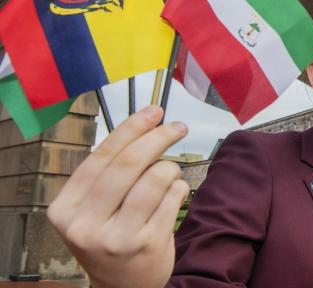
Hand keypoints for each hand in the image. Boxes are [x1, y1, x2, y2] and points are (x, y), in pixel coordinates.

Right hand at [47, 105, 189, 287]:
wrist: (123, 285)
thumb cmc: (111, 235)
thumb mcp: (93, 208)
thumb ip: (109, 173)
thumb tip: (145, 122)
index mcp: (66, 209)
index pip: (101, 157)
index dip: (131, 128)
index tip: (153, 111)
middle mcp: (86, 225)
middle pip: (129, 164)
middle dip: (158, 137)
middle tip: (176, 127)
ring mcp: (116, 237)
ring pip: (155, 178)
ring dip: (170, 168)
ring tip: (170, 174)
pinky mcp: (147, 245)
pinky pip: (172, 198)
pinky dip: (179, 188)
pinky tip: (174, 194)